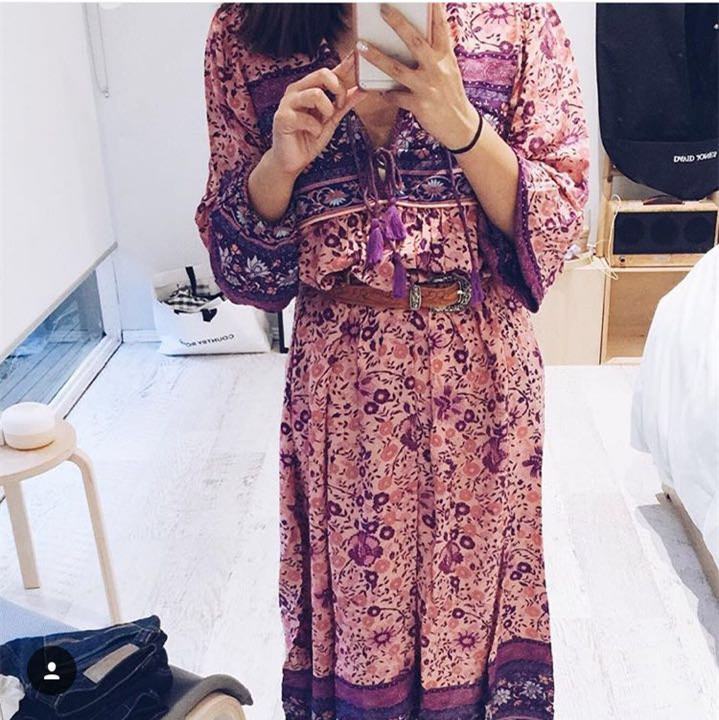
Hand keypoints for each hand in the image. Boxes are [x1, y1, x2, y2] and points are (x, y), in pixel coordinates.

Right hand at [269, 53, 366, 176]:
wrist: (292, 161)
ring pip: (316, 93)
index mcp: (309, 88)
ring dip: (327, 110)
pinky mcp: (283, 117)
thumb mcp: (332, 120)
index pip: (330, 72)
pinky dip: (315, 129)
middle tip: (340, 105)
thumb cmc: (308, 138)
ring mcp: (288, 102)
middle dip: (338, 89)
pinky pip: (307, 117)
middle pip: (322, 74)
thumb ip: (345, 104)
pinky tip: (312, 133)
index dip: (345, 65)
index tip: (358, 58)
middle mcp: (298, 90)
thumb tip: (362, 90)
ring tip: (323, 121)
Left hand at [356, 3, 479, 149]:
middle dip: (398, 23)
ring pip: (397, 69)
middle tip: (382, 8)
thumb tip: (424, 35)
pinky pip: (395, 96)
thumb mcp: (450, 70)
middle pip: (415, 41)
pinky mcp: (419, 104)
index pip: (440, 26)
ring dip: (376, 56)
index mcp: (446, 56)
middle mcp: (437, 68)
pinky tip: (377, 90)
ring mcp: (427, 86)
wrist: (459, 126)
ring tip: (360, 45)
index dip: (433, 7)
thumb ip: (437, 53)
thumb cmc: (451, 95)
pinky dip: (385, 94)